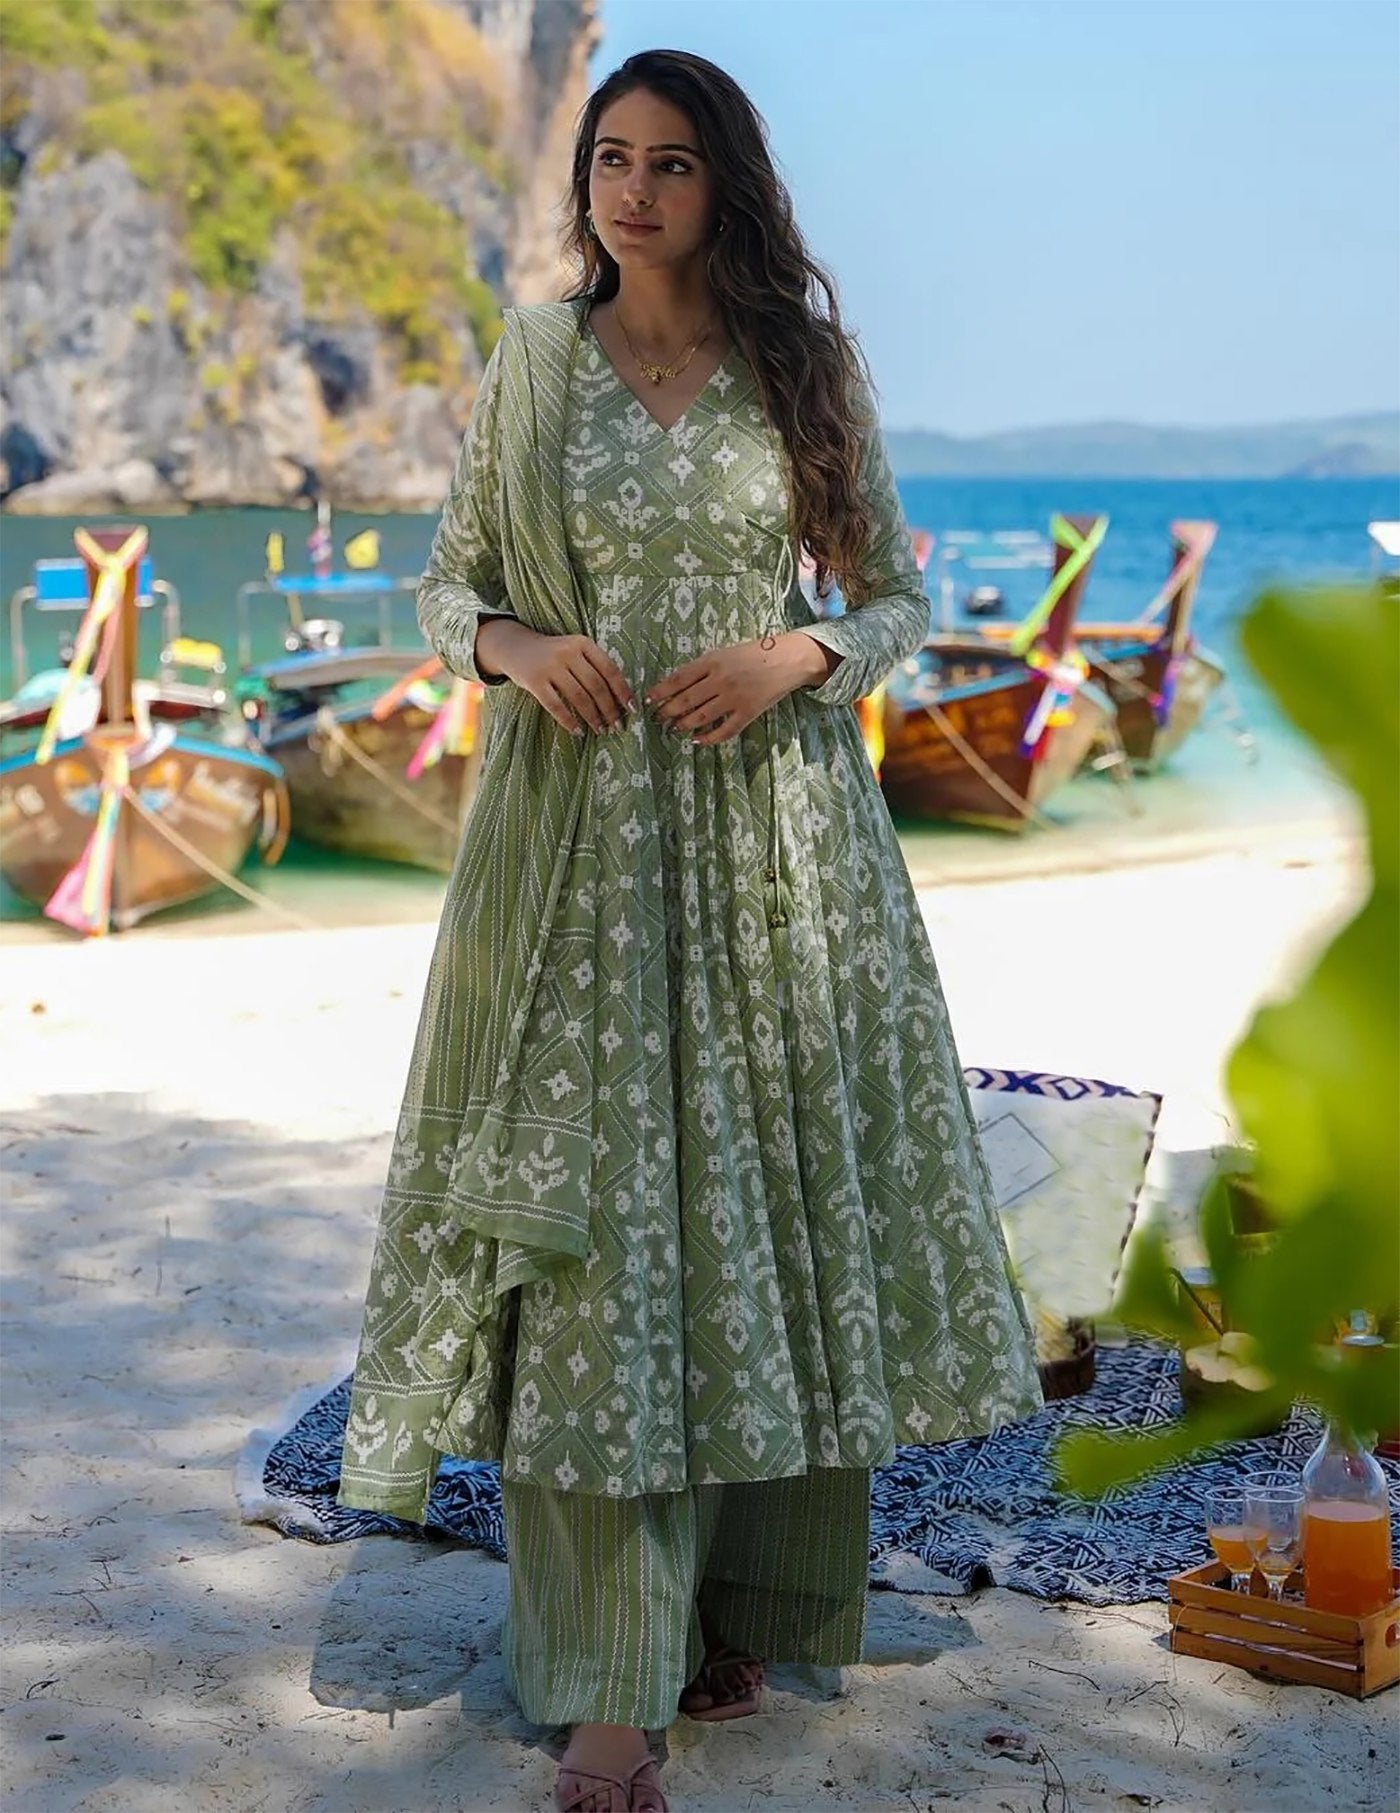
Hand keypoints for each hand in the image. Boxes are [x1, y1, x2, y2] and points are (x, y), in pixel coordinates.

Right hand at [475, 619, 632, 732]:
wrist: (515, 647)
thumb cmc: (553, 654)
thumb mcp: (575, 650)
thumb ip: (595, 666)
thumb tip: (621, 698)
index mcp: (583, 643)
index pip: (610, 670)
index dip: (623, 691)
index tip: (632, 709)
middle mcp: (567, 652)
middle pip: (596, 686)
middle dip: (609, 709)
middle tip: (616, 726)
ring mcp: (550, 666)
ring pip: (579, 697)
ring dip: (592, 717)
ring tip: (600, 730)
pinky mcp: (534, 681)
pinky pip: (556, 706)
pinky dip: (569, 721)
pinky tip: (578, 731)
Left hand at [648, 633, 836, 743]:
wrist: (786, 660)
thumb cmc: (752, 654)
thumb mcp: (723, 653)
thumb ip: (702, 668)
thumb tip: (676, 685)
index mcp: (712, 662)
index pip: (678, 679)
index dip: (661, 691)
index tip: (649, 700)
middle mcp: (721, 680)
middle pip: (685, 700)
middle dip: (667, 711)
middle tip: (657, 718)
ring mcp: (735, 698)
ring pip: (700, 717)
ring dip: (683, 725)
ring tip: (673, 728)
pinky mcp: (748, 712)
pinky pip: (724, 731)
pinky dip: (708, 738)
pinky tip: (697, 740)